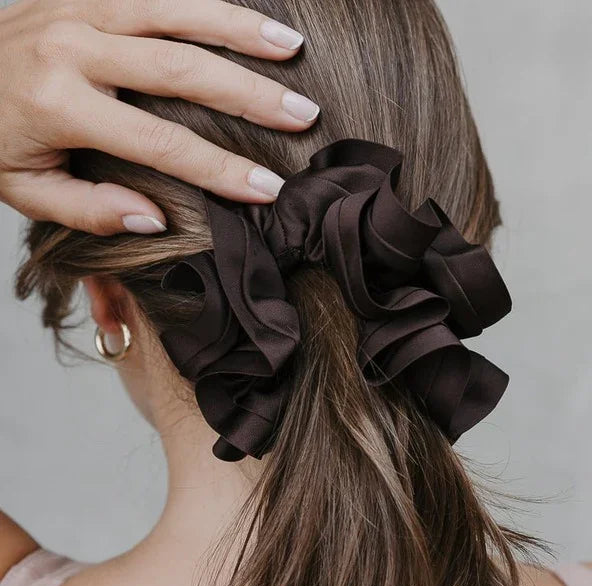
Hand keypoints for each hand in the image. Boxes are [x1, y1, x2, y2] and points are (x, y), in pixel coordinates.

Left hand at [0, 0, 319, 234]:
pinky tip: (246, 12)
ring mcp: (80, 6)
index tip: (267, 189)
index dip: (218, 169)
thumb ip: (88, 209)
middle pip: (180, 68)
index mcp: (58, 104)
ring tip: (294, 49)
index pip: (158, 143)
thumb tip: (156, 219)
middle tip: (302, 115)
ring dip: (240, 28)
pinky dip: (205, 0)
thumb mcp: (24, 188)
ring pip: (175, 10)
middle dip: (249, 95)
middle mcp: (73, 45)